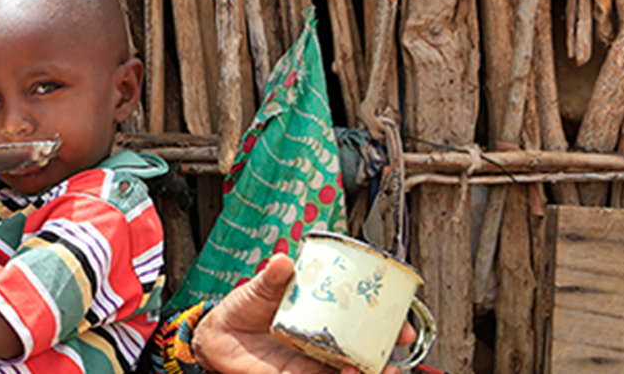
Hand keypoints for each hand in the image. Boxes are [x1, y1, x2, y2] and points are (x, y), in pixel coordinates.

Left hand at [191, 254, 416, 373]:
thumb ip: (271, 279)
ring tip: (368, 371)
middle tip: (394, 353)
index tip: (405, 328)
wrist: (218, 336)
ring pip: (351, 371)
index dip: (391, 327)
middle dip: (387, 357)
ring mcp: (314, 365)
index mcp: (326, 318)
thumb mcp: (259, 290)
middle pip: (367, 354)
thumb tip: (281, 260)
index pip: (367, 324)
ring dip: (367, 372)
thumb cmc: (244, 310)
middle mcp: (326, 344)